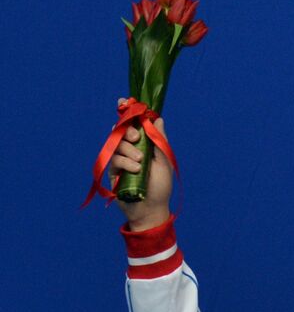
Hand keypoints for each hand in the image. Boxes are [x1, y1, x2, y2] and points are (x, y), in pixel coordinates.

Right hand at [109, 97, 172, 230]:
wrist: (151, 209)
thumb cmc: (161, 186)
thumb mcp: (164, 161)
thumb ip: (160, 140)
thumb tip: (158, 119)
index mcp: (144, 145)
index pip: (134, 125)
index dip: (128, 113)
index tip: (123, 102)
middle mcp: (131, 150)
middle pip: (122, 131)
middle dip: (128, 131)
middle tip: (136, 138)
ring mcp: (120, 160)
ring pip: (118, 144)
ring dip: (129, 151)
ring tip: (140, 163)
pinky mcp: (112, 171)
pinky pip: (114, 159)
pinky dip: (125, 163)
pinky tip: (135, 170)